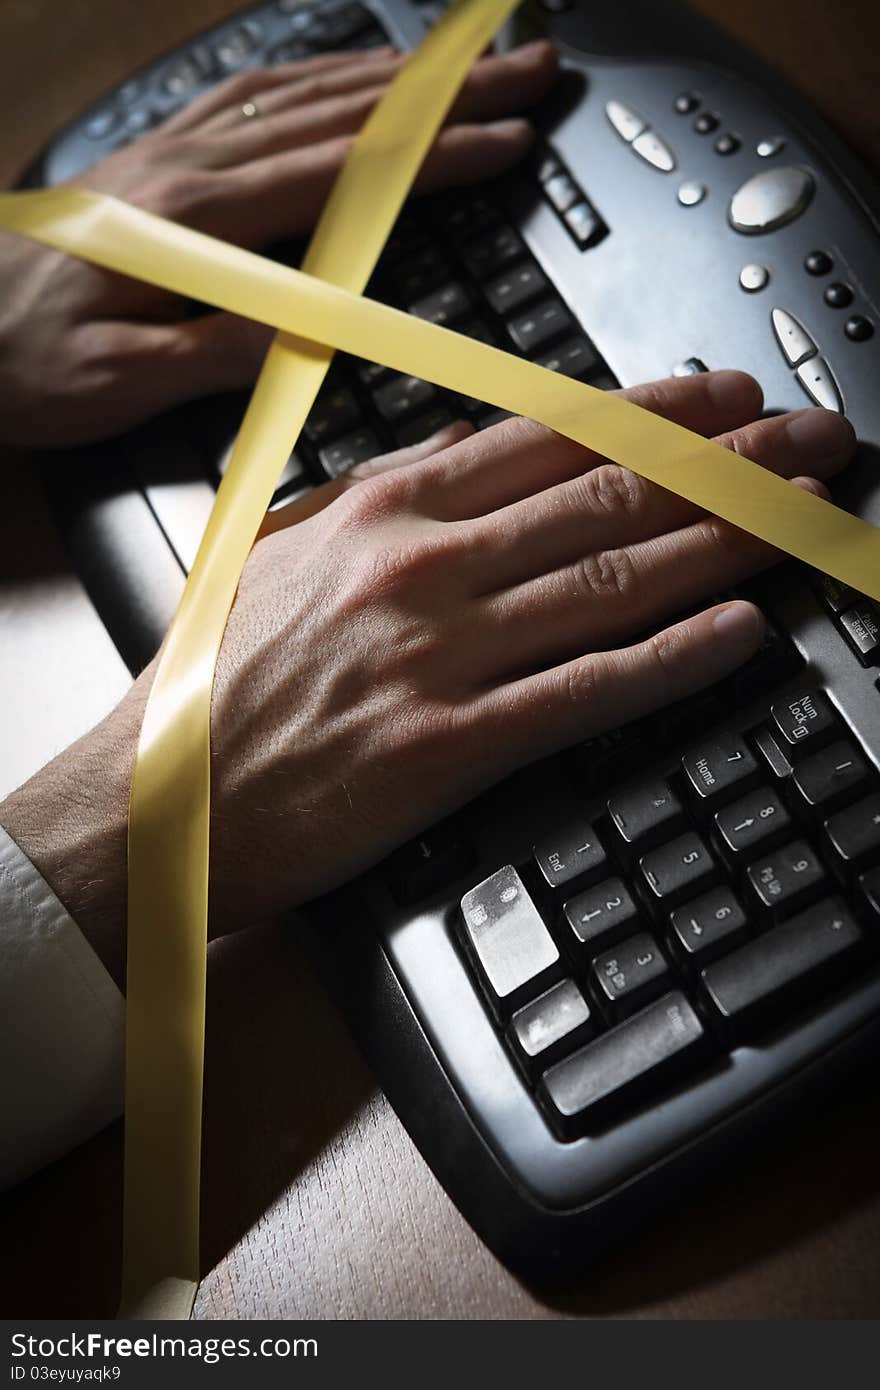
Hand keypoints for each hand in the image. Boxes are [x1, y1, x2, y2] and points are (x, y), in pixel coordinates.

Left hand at [0, 40, 555, 446]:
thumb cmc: (25, 364)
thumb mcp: (123, 382)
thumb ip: (222, 348)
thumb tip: (317, 327)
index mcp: (190, 221)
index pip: (340, 173)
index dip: (432, 155)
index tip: (504, 139)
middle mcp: (185, 165)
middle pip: (338, 109)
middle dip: (443, 89)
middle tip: (522, 69)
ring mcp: (169, 150)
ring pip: (299, 86)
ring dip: (391, 70)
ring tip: (463, 58)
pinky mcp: (153, 157)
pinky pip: (248, 92)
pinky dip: (314, 72)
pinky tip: (346, 72)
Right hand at [1, 370, 854, 983]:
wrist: (157, 798)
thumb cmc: (215, 679)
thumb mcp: (285, 547)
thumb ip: (384, 492)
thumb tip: (470, 452)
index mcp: (385, 511)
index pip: (551, 440)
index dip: (660, 413)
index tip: (730, 394)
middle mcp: (423, 568)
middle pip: (607, 498)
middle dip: (728, 463)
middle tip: (810, 442)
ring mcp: (440, 656)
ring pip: (613, 582)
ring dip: (726, 545)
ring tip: (802, 519)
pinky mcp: (449, 747)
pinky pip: (583, 692)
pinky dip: (670, 659)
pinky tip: (737, 636)